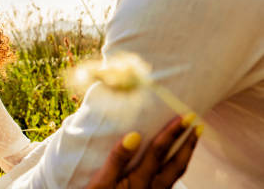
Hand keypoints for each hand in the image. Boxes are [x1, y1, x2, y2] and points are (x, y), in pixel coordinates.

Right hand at [86, 115, 201, 188]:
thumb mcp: (100, 182)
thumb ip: (117, 159)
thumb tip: (134, 134)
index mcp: (139, 181)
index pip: (159, 152)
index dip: (172, 133)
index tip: (184, 117)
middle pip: (175, 164)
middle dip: (187, 143)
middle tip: (197, 123)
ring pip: (175, 174)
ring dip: (185, 155)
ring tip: (191, 139)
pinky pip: (169, 181)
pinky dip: (176, 166)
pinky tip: (173, 161)